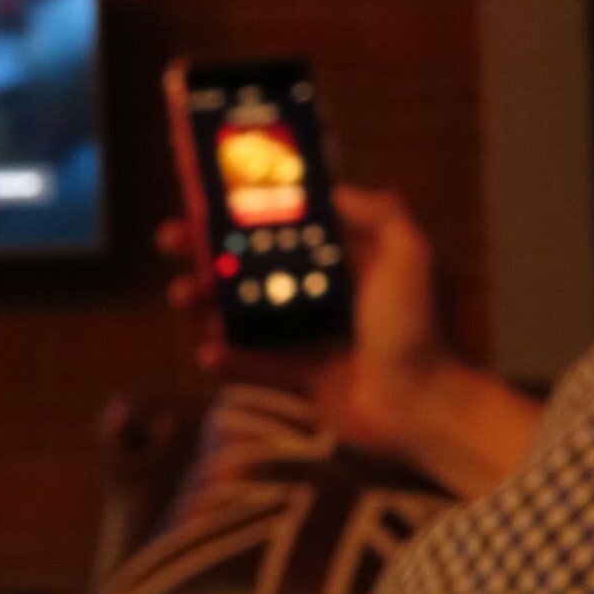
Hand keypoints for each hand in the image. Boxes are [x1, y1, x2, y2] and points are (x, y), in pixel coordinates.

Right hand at [157, 184, 447, 452]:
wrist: (421, 406)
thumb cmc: (416, 328)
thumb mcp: (409, 256)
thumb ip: (381, 214)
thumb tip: (335, 187)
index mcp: (350, 260)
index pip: (291, 226)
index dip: (252, 212)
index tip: (212, 198)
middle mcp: (329, 292)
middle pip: (258, 265)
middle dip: (212, 252)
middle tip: (172, 240)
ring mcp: (314, 336)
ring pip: (249, 312)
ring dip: (210, 302)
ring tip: (180, 294)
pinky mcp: (305, 377)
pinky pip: (258, 363)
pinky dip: (230, 358)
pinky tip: (206, 351)